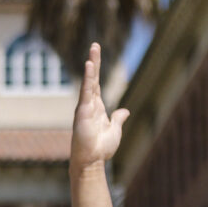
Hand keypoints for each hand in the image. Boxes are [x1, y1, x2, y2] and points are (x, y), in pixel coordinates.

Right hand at [70, 42, 128, 173]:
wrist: (92, 162)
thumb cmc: (100, 149)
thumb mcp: (115, 130)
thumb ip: (118, 118)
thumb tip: (124, 111)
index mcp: (97, 107)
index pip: (96, 84)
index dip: (96, 70)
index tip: (95, 56)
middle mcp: (89, 104)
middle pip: (92, 78)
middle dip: (94, 61)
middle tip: (95, 44)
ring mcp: (85, 107)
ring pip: (89, 81)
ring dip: (92, 64)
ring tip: (94, 49)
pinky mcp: (83, 111)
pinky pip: (86, 91)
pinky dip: (88, 78)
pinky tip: (89, 66)